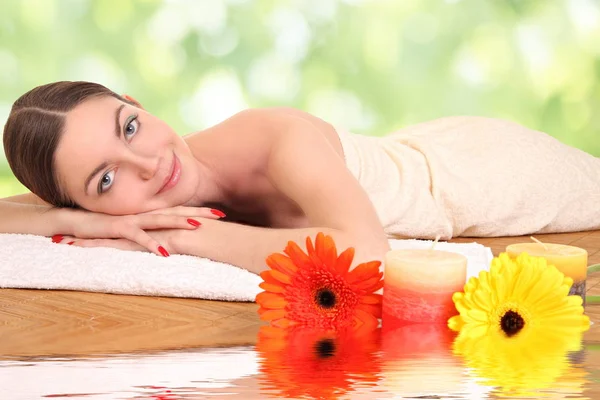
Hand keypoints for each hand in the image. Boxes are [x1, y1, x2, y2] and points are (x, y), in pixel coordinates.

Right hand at [52, 206, 225, 256]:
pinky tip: (164, 253)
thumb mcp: (132, 229)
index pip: (179, 210)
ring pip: (160, 220)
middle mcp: (144, 214)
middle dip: (199, 212)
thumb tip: (170, 240)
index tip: (220, 212)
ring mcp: (132, 219)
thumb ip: (150, 230)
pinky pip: (138, 237)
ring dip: (179, 223)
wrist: (75, 222)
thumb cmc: (105, 226)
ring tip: (198, 226)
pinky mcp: (118, 228)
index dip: (199, 210)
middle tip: (221, 214)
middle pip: (176, 212)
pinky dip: (151, 244)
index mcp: (150, 213)